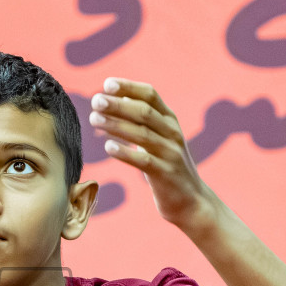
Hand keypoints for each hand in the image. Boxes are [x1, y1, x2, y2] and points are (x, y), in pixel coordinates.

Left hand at [89, 78, 218, 232]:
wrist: (191, 201)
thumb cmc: (168, 165)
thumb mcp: (160, 138)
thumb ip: (144, 120)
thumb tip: (120, 97)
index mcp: (170, 120)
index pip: (150, 95)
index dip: (129, 87)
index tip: (107, 84)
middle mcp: (172, 133)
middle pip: (144, 112)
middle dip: (118, 105)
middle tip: (96, 101)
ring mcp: (170, 153)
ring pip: (142, 134)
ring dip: (116, 125)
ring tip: (94, 120)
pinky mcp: (165, 173)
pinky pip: (143, 160)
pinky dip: (125, 153)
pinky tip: (108, 148)